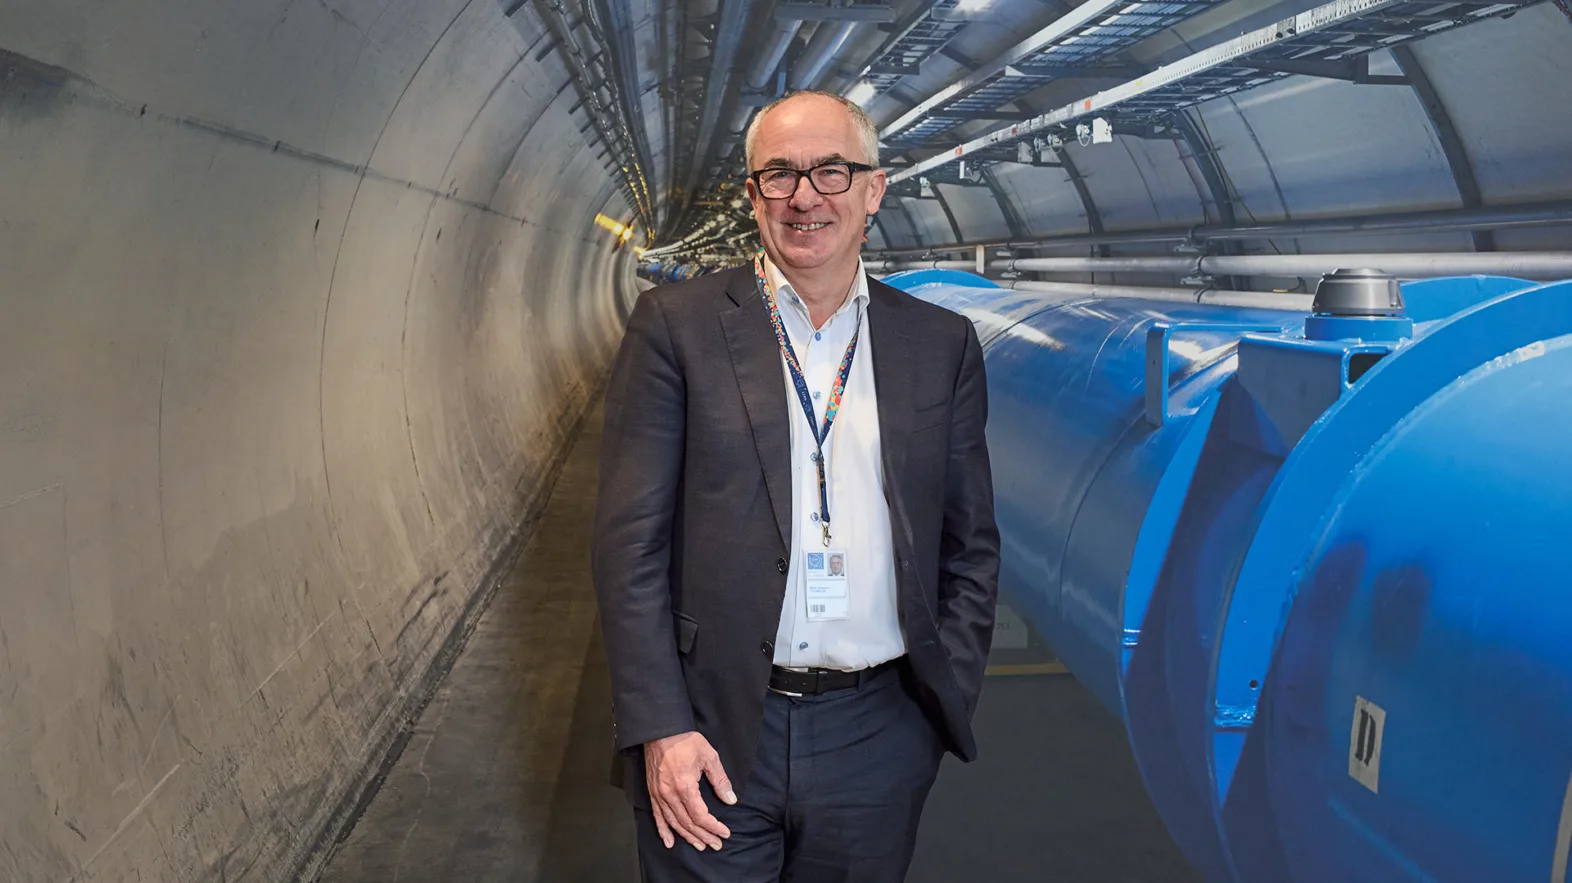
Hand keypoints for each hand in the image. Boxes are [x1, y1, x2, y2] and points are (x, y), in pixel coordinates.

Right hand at [644, 731, 736, 850]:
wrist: (661, 731)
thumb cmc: (685, 741)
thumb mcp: (709, 757)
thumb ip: (720, 780)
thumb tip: (731, 799)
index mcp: (685, 786)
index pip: (700, 816)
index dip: (713, 827)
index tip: (724, 833)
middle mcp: (670, 795)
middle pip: (688, 823)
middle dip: (704, 836)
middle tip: (716, 844)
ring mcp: (660, 795)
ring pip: (674, 823)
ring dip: (688, 837)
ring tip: (700, 845)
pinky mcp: (653, 793)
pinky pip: (658, 816)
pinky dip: (663, 831)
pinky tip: (669, 842)